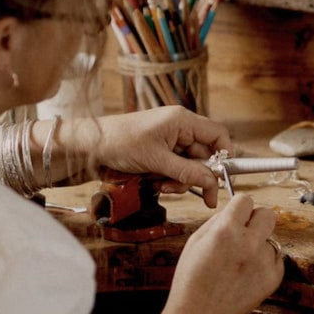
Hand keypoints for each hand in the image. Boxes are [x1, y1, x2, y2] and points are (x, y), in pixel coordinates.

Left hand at [74, 106, 231, 206]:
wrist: (90, 147)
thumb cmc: (120, 143)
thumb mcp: (156, 160)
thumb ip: (187, 172)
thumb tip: (212, 183)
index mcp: (183, 121)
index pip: (218, 135)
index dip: (224, 156)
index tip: (220, 178)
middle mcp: (180, 129)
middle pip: (204, 156)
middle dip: (195, 176)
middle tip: (189, 193)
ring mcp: (170, 142)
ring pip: (190, 167)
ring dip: (179, 181)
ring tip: (160, 185)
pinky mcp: (161, 153)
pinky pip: (175, 170)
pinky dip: (168, 179)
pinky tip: (154, 182)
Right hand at [136, 194, 283, 313]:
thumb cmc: (192, 280)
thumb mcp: (195, 241)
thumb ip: (217, 221)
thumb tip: (232, 211)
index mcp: (226, 230)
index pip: (246, 200)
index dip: (239, 207)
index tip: (237, 214)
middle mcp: (249, 243)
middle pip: (268, 214)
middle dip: (256, 219)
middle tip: (245, 232)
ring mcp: (264, 261)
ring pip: (270, 239)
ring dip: (258, 245)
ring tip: (239, 262)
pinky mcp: (274, 278)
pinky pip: (276, 259)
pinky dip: (265, 263)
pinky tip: (247, 273)